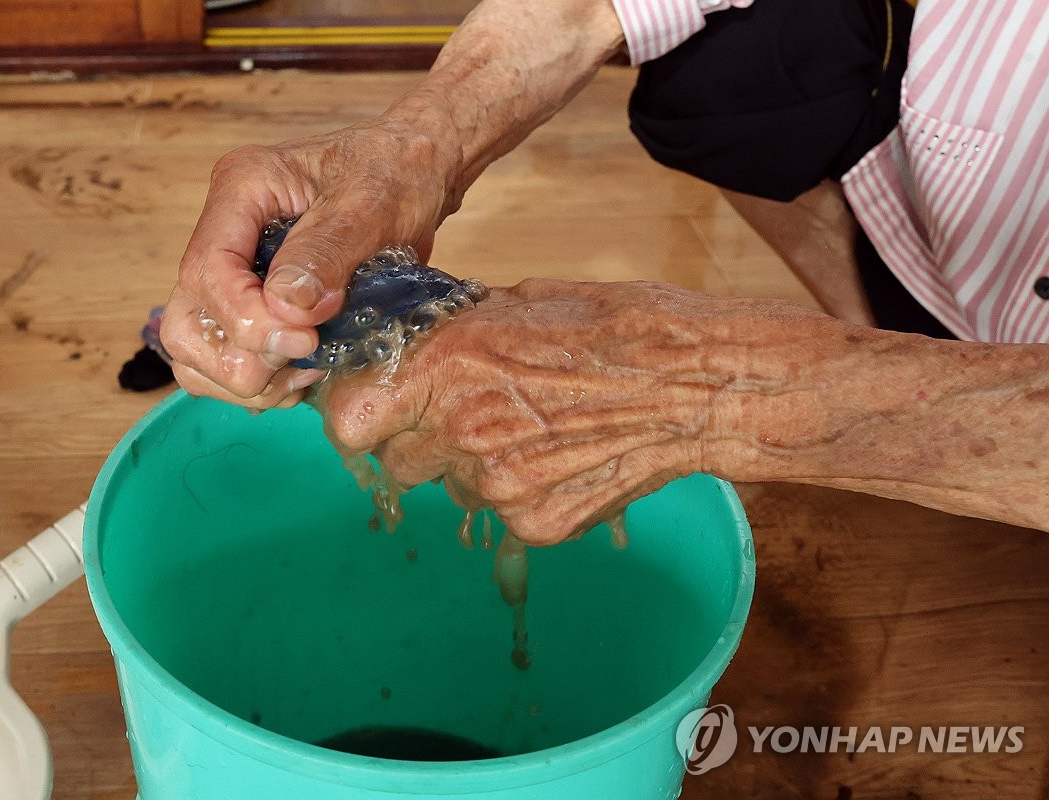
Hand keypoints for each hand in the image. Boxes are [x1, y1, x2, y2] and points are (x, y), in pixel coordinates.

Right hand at [160, 111, 463, 408]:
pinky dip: (259, 383)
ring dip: (245, 379)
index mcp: (241, 189)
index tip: (305, 340)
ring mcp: (233, 270)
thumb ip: (326, 252)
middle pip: (186, 320)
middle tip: (303, 361)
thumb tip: (286, 309)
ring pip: (196, 348)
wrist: (414, 173)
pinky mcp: (252, 302)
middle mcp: (224, 231)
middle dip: (238, 358)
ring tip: (305, 373)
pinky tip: (305, 376)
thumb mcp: (370, 204)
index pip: (207, 270)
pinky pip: (227, 359)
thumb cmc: (395, 174)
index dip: (246, 320)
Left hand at [319, 278, 1048, 538]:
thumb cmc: (618, 325)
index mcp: (449, 364)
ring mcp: (500, 487)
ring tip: (529, 431)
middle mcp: (462, 431)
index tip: (374, 405)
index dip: (358, 413)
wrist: (702, 384)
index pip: (347, 419)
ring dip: (470, 466)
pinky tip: (563, 458)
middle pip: (396, 461)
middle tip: (460, 413)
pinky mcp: (539, 525)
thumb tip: (418, 346)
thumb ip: (455, 334)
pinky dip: (522, 493)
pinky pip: (505, 514)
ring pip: (452, 489)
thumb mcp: (522, 302)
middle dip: (417, 439)